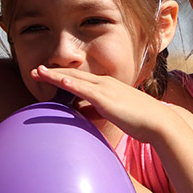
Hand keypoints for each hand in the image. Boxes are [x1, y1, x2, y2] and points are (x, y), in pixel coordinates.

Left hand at [31, 66, 172, 143]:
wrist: (157, 121)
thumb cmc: (139, 119)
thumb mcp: (114, 112)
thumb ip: (98, 110)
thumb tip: (82, 113)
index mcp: (107, 85)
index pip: (80, 78)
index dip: (61, 75)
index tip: (45, 73)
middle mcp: (104, 83)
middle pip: (73, 75)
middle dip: (52, 72)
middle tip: (35, 70)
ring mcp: (106, 89)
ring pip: (75, 79)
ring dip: (55, 75)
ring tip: (38, 72)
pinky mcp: (107, 99)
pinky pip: (85, 90)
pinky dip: (71, 84)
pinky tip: (60, 80)